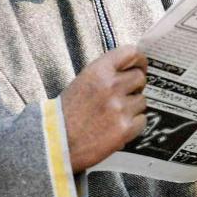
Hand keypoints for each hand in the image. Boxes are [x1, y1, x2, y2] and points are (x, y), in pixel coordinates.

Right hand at [60, 45, 148, 172]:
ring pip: (142, 101)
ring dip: (132, 108)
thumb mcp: (83, 81)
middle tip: (123, 96)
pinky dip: (133, 125)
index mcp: (99, 71)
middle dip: (135, 87)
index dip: (140, 61)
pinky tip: (116, 128)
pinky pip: (142, 120)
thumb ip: (107, 72)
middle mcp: (111, 86)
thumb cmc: (67, 113)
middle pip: (140, 78)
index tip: (140, 67)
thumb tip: (131, 69)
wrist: (55, 143)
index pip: (131, 53)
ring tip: (113, 116)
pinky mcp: (125, 128)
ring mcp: (119, 107)